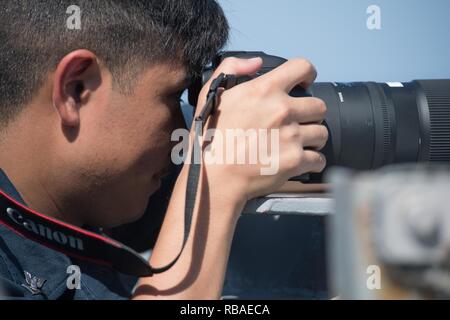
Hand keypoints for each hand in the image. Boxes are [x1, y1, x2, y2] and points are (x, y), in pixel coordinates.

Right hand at [194, 57, 327, 202]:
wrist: (214, 177)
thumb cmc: (210, 139)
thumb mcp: (211, 94)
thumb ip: (232, 68)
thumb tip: (256, 62)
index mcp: (264, 90)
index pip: (302, 67)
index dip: (308, 74)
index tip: (306, 84)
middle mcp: (282, 110)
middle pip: (319, 106)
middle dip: (310, 115)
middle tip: (298, 123)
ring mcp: (291, 136)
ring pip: (322, 133)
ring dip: (312, 139)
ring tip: (296, 144)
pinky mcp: (296, 161)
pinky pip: (319, 159)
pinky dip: (312, 162)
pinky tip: (298, 162)